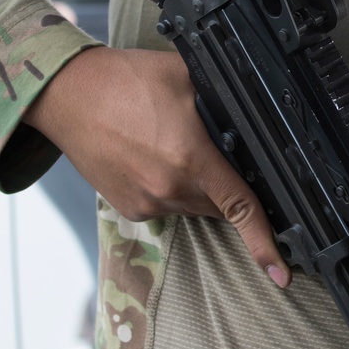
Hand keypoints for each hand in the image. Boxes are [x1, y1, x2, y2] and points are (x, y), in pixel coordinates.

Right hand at [24, 46, 289, 285]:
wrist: (68, 95)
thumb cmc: (124, 80)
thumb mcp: (186, 76)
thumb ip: (223, 100)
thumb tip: (254, 115)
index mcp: (191, 158)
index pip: (240, 207)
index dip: (264, 241)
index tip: (280, 272)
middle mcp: (169, 188)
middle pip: (220, 207)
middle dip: (228, 189)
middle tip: (215, 153)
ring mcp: (147, 202)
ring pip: (193, 207)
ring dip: (197, 188)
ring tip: (174, 146)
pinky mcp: (129, 207)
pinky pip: (167, 206)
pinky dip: (171, 190)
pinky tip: (154, 158)